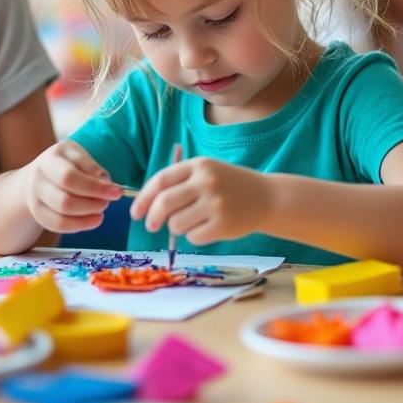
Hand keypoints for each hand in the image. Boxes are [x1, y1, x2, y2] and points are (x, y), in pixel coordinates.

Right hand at [21, 141, 122, 232]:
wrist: (40, 174)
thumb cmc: (67, 164)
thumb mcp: (79, 156)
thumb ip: (92, 168)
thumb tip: (107, 185)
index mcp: (51, 159)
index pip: (71, 177)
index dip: (96, 187)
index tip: (117, 192)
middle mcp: (38, 178)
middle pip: (65, 200)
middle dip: (93, 203)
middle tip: (108, 201)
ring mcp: (35, 197)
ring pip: (62, 214)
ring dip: (88, 214)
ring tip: (101, 208)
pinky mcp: (38, 213)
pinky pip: (58, 225)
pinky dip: (80, 225)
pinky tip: (94, 219)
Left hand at [130, 157, 273, 245]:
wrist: (266, 197)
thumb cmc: (229, 186)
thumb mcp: (206, 173)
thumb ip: (179, 183)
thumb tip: (146, 206)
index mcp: (199, 165)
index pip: (161, 180)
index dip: (144, 198)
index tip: (136, 212)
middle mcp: (206, 181)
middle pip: (164, 203)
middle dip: (152, 217)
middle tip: (151, 225)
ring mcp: (216, 203)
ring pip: (176, 223)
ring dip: (177, 227)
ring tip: (193, 222)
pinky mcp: (223, 224)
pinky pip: (193, 237)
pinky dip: (194, 237)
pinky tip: (208, 228)